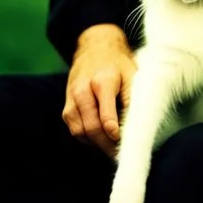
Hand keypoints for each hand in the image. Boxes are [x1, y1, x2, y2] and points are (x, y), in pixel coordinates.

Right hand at [62, 24, 137, 157]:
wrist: (95, 47)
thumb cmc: (119, 62)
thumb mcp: (132, 73)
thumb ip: (133, 97)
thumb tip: (136, 123)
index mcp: (102, 80)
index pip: (104, 114)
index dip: (113, 132)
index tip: (123, 144)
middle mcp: (82, 90)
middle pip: (91, 127)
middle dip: (106, 144)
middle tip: (120, 155)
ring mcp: (71, 99)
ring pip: (80, 132)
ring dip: (96, 143)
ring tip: (113, 148)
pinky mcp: (66, 107)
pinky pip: (75, 130)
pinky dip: (87, 138)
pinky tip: (101, 138)